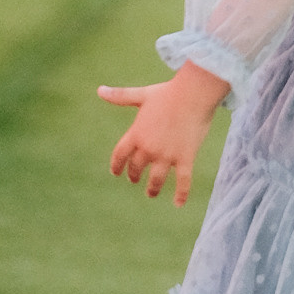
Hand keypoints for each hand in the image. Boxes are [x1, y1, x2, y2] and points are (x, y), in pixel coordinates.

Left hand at [98, 62, 228, 205]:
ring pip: (156, 179)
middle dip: (134, 175)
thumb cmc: (168, 92)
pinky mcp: (185, 157)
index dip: (117, 165)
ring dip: (152, 189)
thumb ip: (120, 96)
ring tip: (150, 194)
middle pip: (136, 168)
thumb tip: (99, 90)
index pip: (120, 155)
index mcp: (136, 134)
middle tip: (134, 180)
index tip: (116, 172)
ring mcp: (167, 155)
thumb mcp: (142, 95)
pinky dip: (181, 194)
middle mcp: (149, 148)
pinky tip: (178, 204)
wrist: (194, 93)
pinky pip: (183, 180)